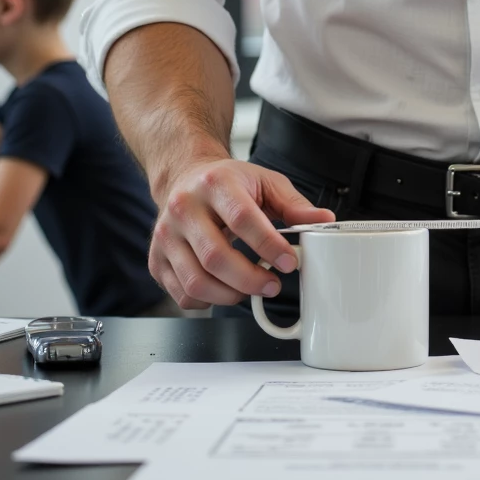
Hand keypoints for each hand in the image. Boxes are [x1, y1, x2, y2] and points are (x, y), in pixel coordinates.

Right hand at [150, 155, 333, 308]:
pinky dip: (207, 301)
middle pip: (215, 257)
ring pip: (196, 281)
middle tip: (272, 285)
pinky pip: (182, 294)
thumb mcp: (265, 182)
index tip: (289, 262)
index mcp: (215, 184)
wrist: (184, 177)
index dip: (269, 246)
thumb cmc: (227, 182)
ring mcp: (165, 236)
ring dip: (231, 295)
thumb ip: (294, 204)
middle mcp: (184, 208)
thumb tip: (323, 222)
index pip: (242, 219)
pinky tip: (224, 288)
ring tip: (252, 289)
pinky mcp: (157, 259)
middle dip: (251, 279)